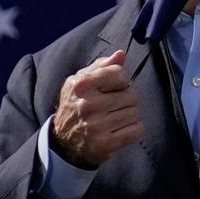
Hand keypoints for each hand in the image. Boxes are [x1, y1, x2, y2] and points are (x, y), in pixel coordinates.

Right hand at [51, 50, 142, 168]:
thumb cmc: (76, 104)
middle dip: (126, 99)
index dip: (121, 81)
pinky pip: (136, 131)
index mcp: (81, 85)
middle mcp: (87, 105)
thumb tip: (121, 54)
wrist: (63, 140)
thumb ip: (102, 66)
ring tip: (115, 118)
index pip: (120, 74)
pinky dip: (133, 130)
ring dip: (130, 115)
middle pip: (131, 95)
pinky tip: (120, 129)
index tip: (114, 87)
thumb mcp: (81, 80)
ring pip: (135, 113)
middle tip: (114, 106)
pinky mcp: (105, 144)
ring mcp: (96, 126)